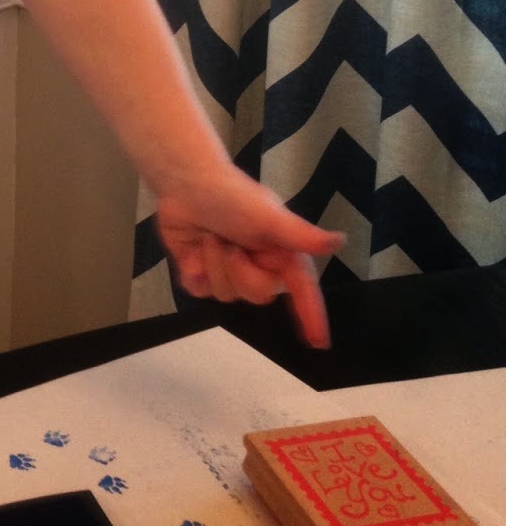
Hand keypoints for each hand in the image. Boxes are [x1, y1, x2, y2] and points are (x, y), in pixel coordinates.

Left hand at [155, 171, 344, 348]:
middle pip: (257, 295)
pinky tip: (193, 250)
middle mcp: (257, 267)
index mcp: (280, 254)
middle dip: (240, 270)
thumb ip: (300, 234)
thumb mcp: (269, 215)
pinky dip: (193, 271)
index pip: (302, 290)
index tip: (320, 343)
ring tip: (211, 236)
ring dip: (214, 263)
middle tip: (231, 242)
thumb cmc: (233, 195)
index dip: (312, 316)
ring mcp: (227, 272)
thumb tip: (339, 241)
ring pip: (225, 294)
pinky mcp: (199, 273)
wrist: (186, 182)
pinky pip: (198, 292)